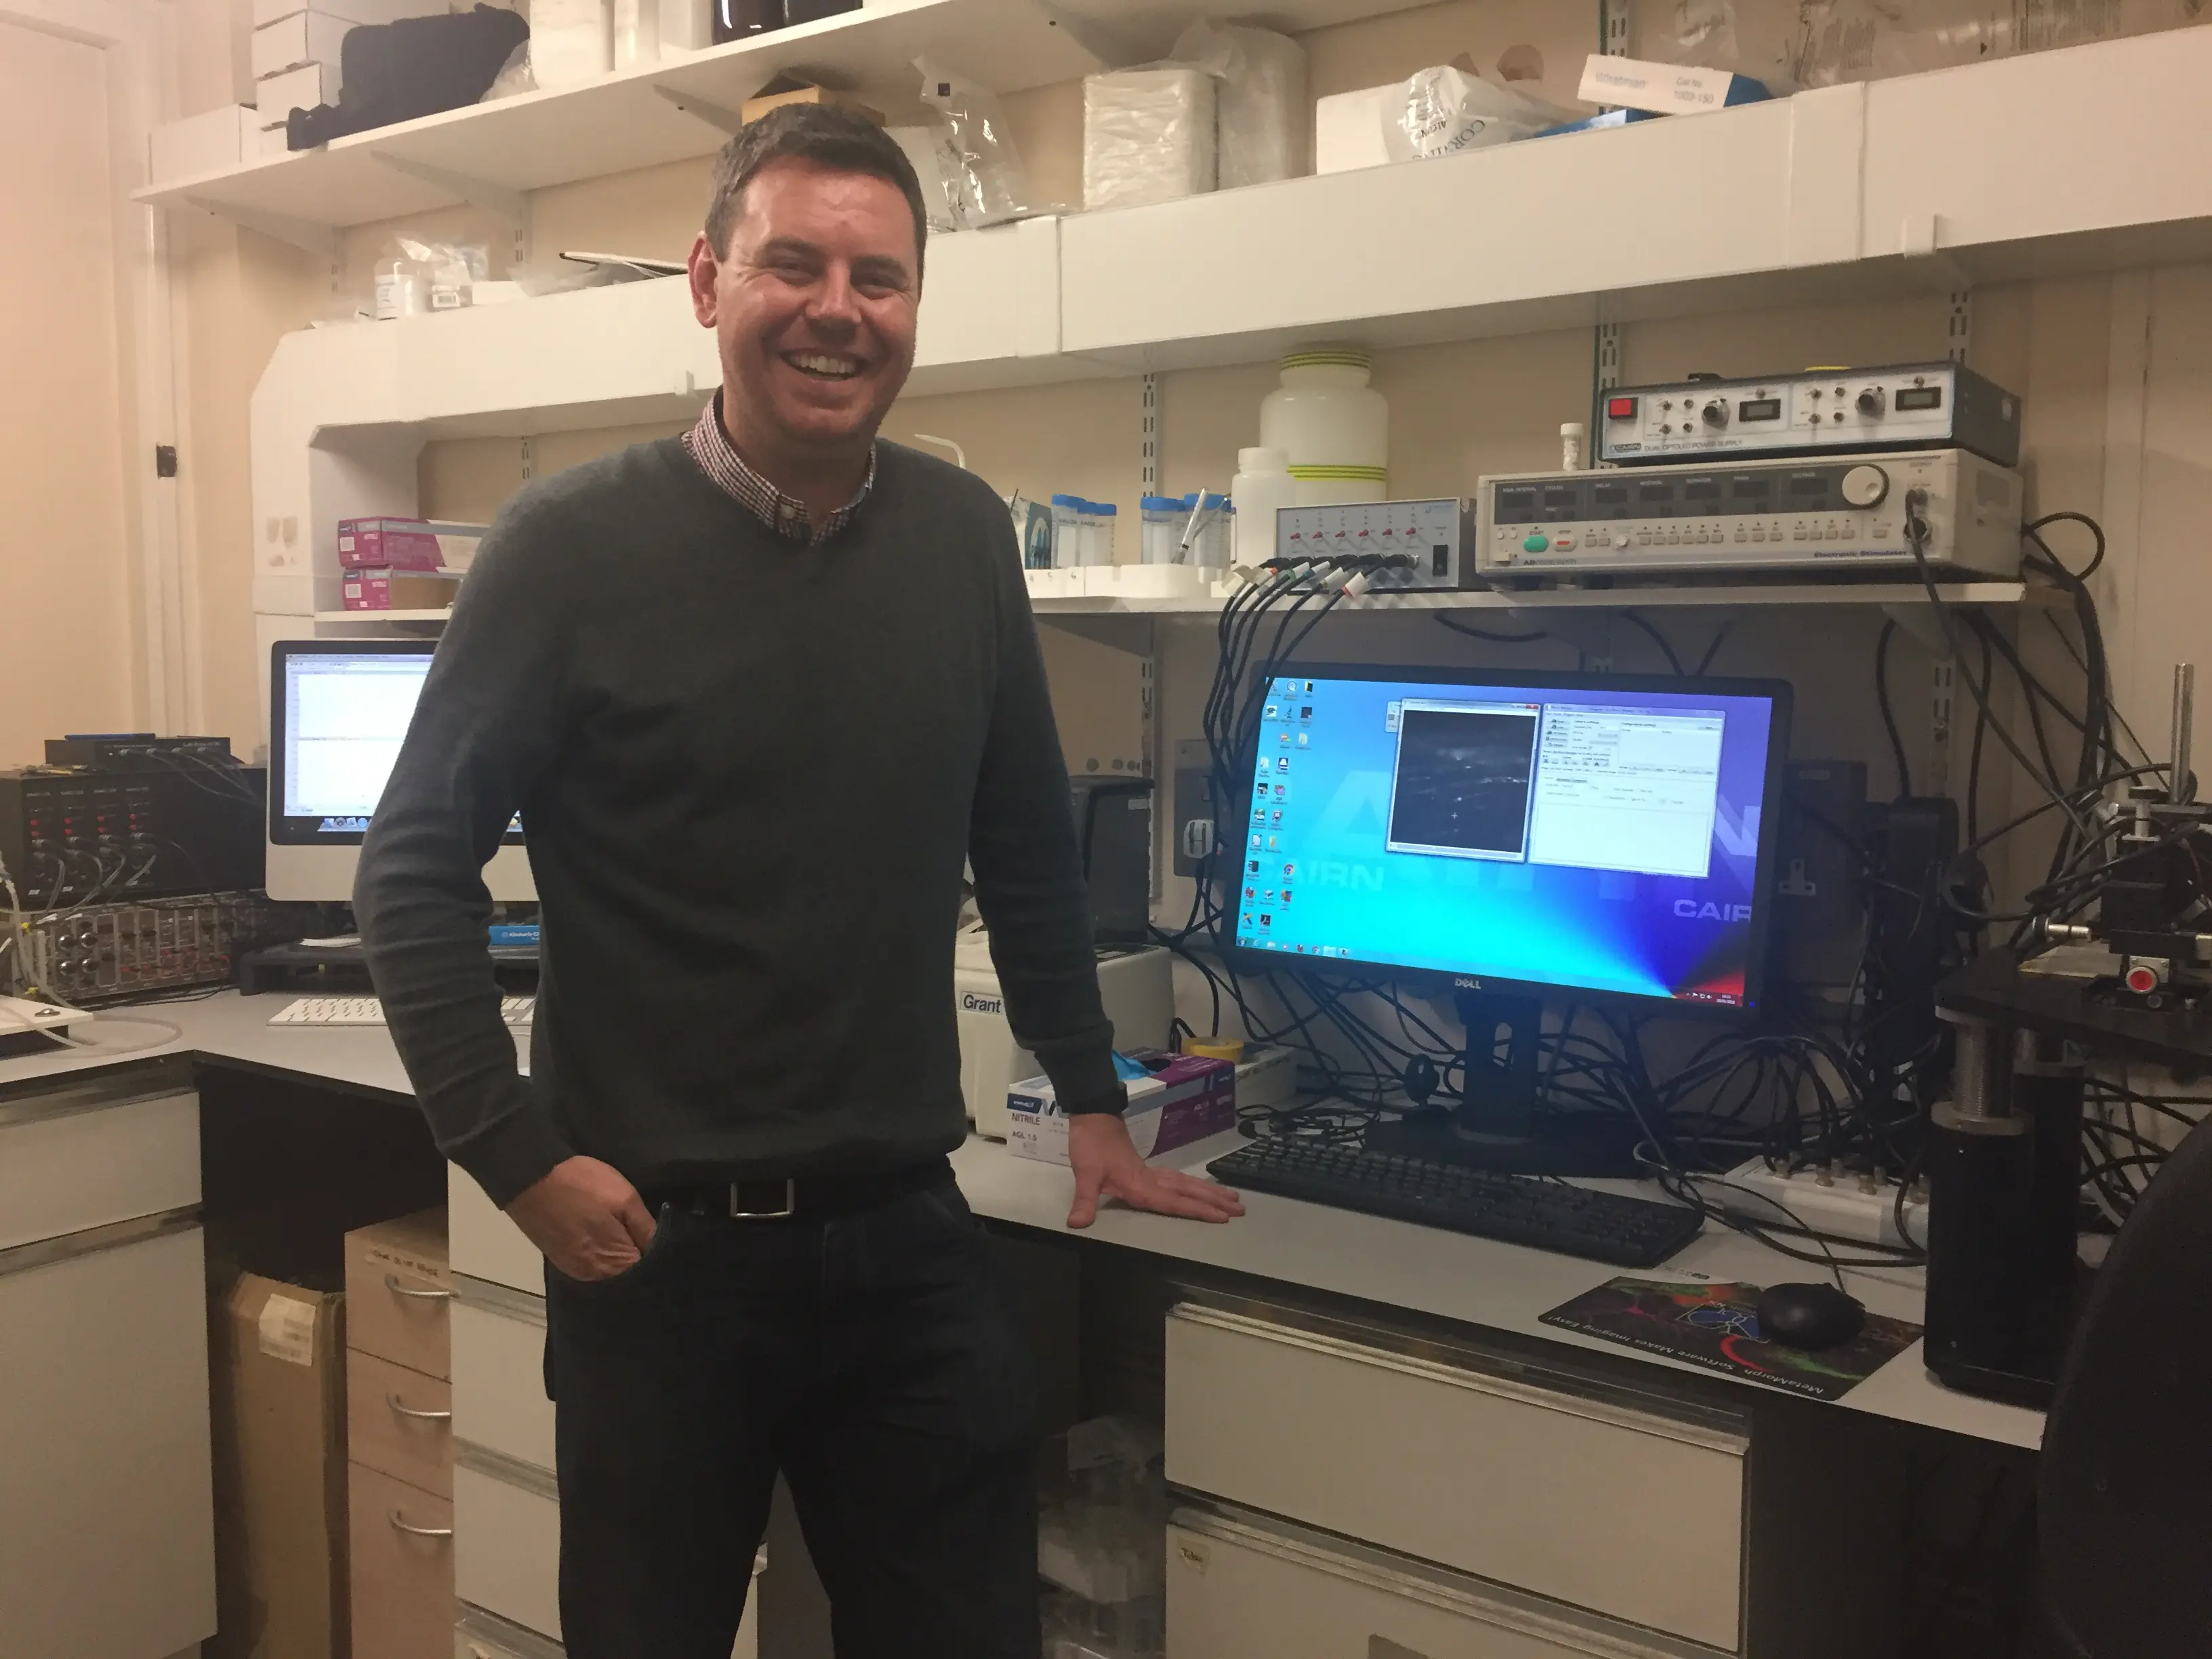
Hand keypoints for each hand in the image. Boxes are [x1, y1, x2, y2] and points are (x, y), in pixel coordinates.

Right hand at [506, 1156, 656, 1281]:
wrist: (530, 1177)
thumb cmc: (583, 1185)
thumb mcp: (625, 1199)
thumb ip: (647, 1229)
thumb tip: (662, 1248)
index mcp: (614, 1266)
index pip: (649, 1274)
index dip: (661, 1258)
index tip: (669, 1241)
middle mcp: (594, 1278)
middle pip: (628, 1276)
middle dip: (641, 1258)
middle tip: (649, 1234)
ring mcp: (575, 1271)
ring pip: (610, 1271)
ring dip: (621, 1256)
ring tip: (630, 1234)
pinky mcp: (562, 1261)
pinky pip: (592, 1265)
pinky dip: (603, 1254)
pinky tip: (608, 1236)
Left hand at [1066, 1113, 1243, 1228]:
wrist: (1093, 1114)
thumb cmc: (1091, 1144)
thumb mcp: (1086, 1174)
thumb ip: (1085, 1200)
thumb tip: (1077, 1224)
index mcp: (1141, 1186)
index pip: (1175, 1202)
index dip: (1198, 1210)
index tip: (1223, 1216)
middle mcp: (1151, 1180)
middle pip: (1188, 1192)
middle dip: (1214, 1202)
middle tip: (1241, 1209)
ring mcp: (1151, 1172)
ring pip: (1186, 1184)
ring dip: (1208, 1192)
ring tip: (1231, 1198)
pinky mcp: (1146, 1166)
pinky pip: (1176, 1179)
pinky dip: (1191, 1185)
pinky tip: (1195, 1188)